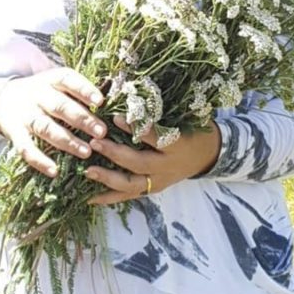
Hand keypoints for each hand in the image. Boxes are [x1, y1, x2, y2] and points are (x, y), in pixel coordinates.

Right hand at [0, 67, 106, 177]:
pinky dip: (40, 160)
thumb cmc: (44, 94)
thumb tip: (112, 103)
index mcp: (51, 80)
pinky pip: (26, 148)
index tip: (100, 101)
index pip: (68, 80)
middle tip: (101, 132)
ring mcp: (25, 114)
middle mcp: (37, 95)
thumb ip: (79, 92)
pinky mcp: (15, 133)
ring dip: (66, 141)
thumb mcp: (57, 84)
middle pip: (59, 106)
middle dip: (82, 119)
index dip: (84, 90)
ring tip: (86, 152)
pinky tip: (55, 171)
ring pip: (46, 128)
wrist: (4, 99)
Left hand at [85, 116, 221, 204]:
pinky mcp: (152, 191)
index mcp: (176, 144)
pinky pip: (128, 196)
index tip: (116, 118)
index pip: (155, 137)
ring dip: (108, 178)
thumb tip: (127, 95)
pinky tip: (89, 197)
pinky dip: (109, 198)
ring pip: (131, 184)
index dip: (135, 129)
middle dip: (115, 154)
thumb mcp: (180, 118)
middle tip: (95, 143)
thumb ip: (156, 112)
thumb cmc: (190, 130)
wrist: (205, 155)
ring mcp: (159, 181)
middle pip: (139, 163)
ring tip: (88, 171)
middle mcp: (167, 166)